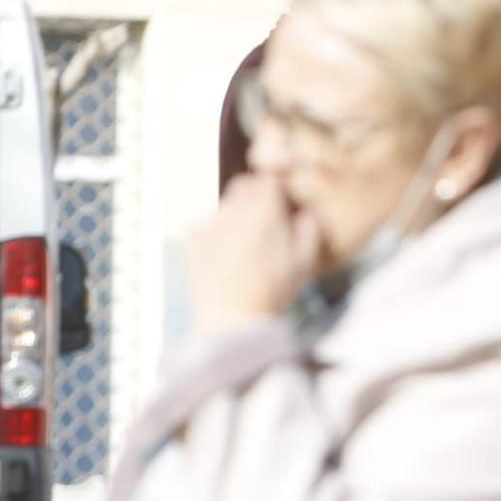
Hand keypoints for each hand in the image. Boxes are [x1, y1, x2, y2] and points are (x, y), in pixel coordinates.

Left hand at [186, 175, 320, 332]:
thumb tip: (307, 212)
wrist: (233, 321)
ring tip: (244, 248)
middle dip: (254, 197)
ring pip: (225, 206)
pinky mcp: (192, 239)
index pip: (268, 178)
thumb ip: (308, 230)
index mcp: (265, 212)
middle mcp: (234, 211)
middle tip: (264, 223)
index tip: (280, 202)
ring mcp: (210, 224)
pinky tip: (226, 258)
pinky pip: (207, 225)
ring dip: (236, 217)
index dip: (276, 188)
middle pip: (243, 186)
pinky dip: (216, 234)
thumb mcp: (305, 264)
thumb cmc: (273, 294)